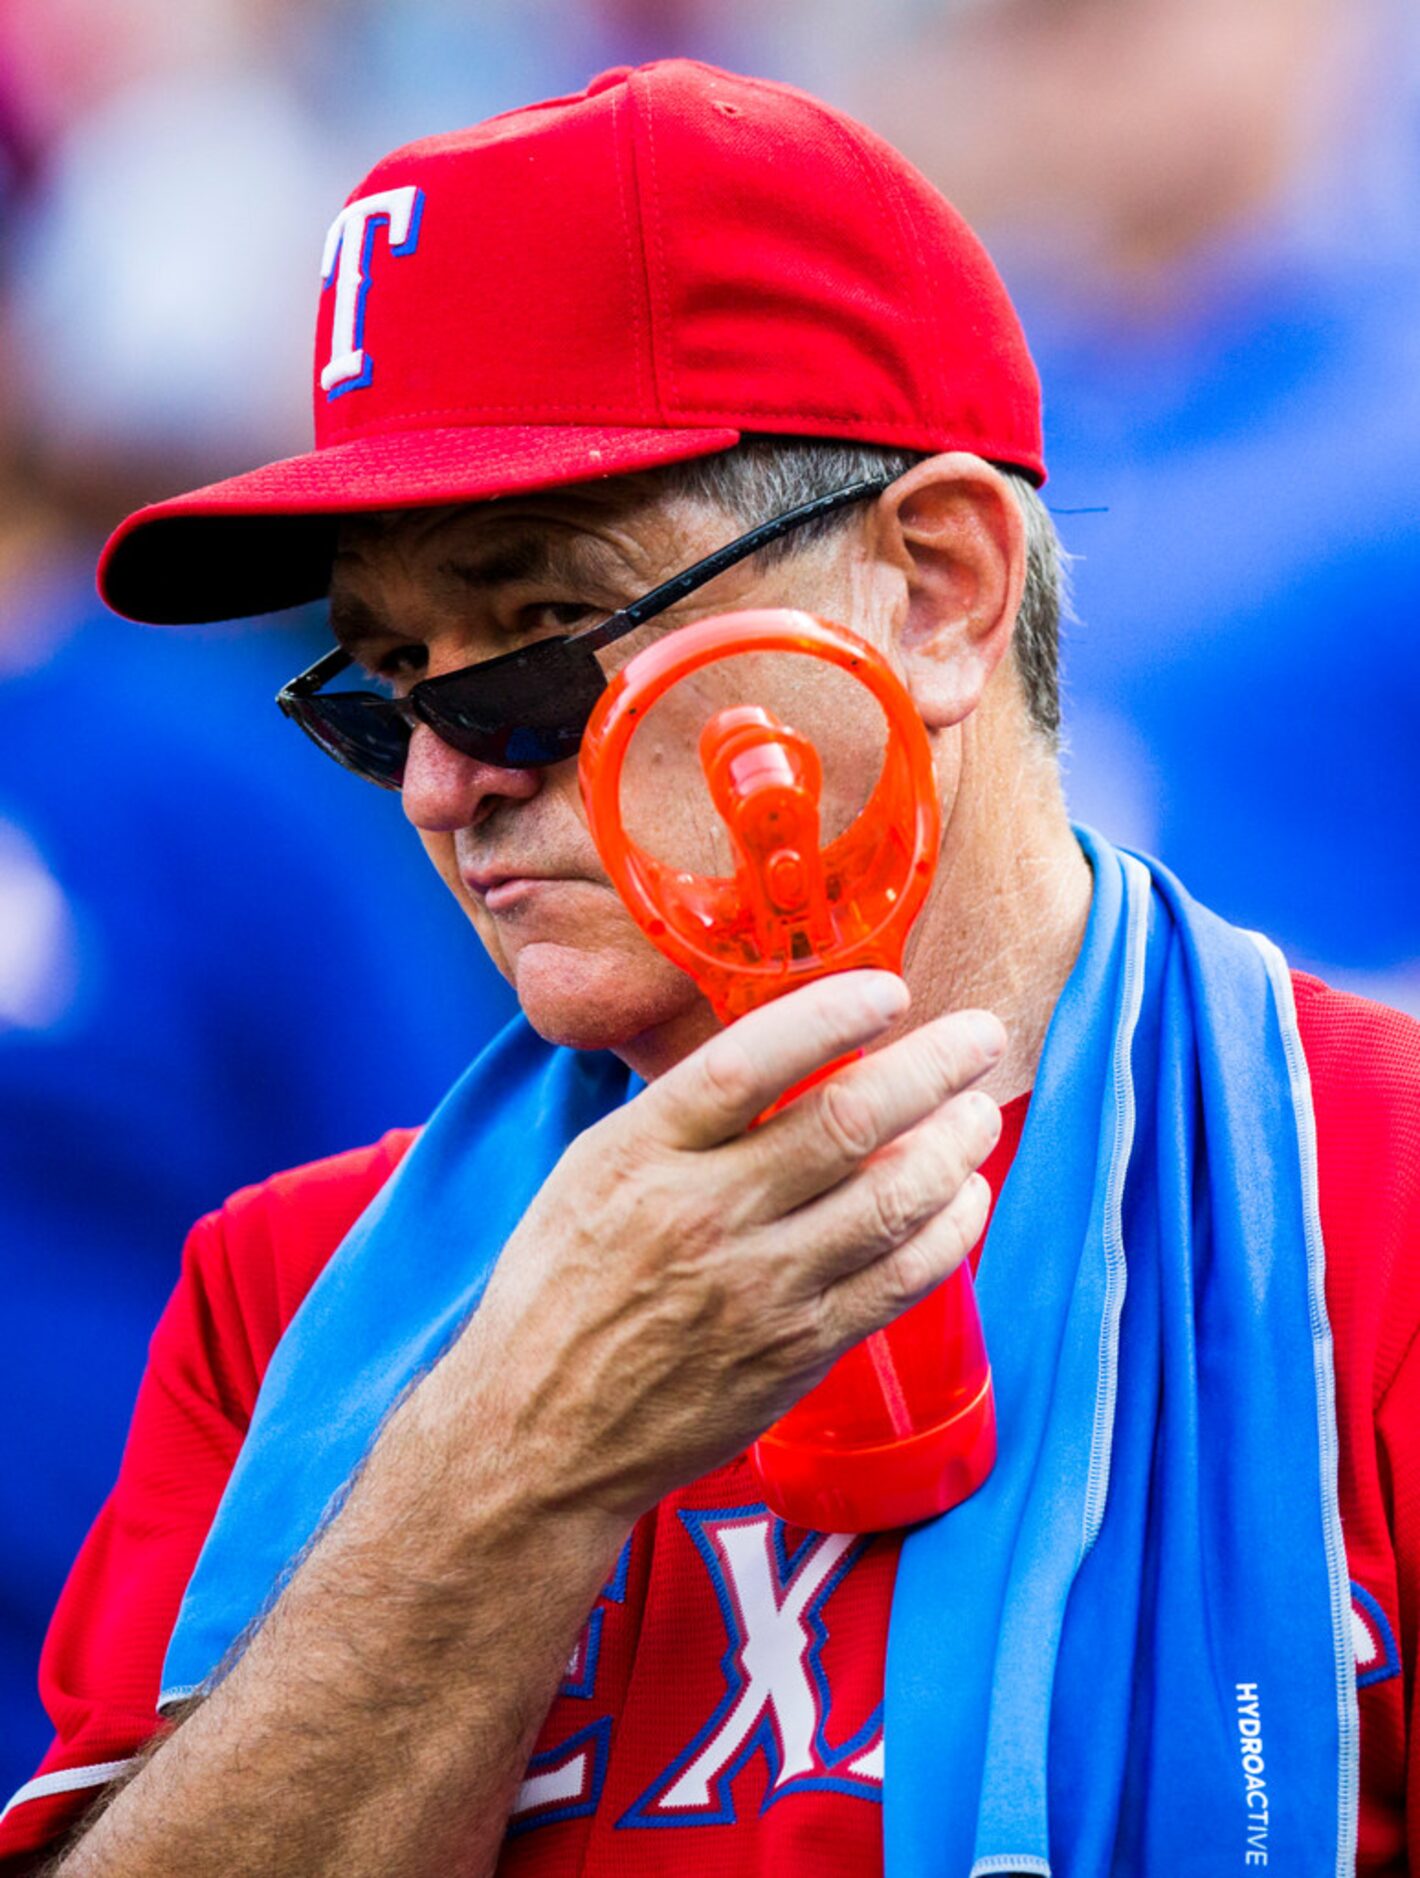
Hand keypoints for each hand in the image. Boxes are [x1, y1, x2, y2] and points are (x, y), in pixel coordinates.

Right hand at [446, 972, 1004, 1528]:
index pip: (749, 1062)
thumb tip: (782, 1055)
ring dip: (955, 1146)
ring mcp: (758, 1289)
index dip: (832, 1016)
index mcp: (640, 1153)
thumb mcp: (590, 1174)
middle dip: (932, 1068)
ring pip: (890, 1200)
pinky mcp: (797, 1352)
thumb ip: (681, 1119)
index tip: (890, 990)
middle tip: (981, 1036)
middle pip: (845, 1124)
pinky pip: (900, 1280)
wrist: (539, 1435)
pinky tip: (965, 1199)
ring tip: (980, 1112)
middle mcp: (703, 1214)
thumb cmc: (560, 1290)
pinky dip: (949, 1232)